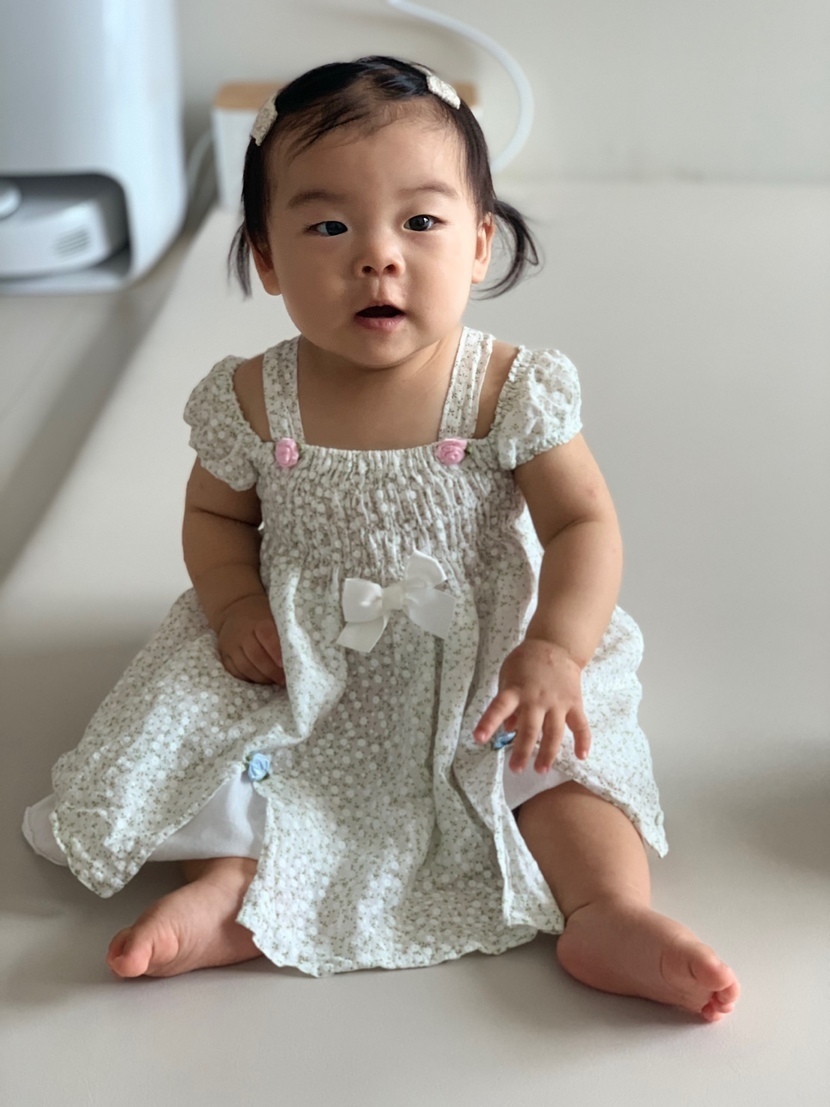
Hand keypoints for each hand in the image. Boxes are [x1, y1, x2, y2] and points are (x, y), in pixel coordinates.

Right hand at [216, 594, 285, 684]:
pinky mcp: (224, 656)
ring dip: (261, 678)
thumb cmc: (262, 615)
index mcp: (258, 622)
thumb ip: (283, 633)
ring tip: (274, 681)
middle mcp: (242, 634)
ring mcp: (231, 646)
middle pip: (256, 656)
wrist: (234, 609)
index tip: (284, 664)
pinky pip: (236, 672)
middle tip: (284, 680)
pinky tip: (261, 679)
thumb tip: (298, 654)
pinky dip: (249, 679)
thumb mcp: (273, 617)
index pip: (267, 636)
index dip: (275, 651)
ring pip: (245, 667)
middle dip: (271, 671)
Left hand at [473, 638, 590, 772]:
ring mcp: (557, 702)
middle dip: (522, 751)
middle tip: (516, 769)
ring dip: (548, 753)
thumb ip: (507, 703)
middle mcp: (536, 698)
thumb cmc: (526, 662)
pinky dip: (583, 740)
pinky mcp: (574, 703)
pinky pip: (580, 724)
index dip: (488, 723)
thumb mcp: (508, 676)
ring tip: (541, 770)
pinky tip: (581, 756)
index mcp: (516, 690)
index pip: (499, 708)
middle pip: (529, 729)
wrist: (556, 645)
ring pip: (553, 732)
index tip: (479, 738)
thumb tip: (508, 729)